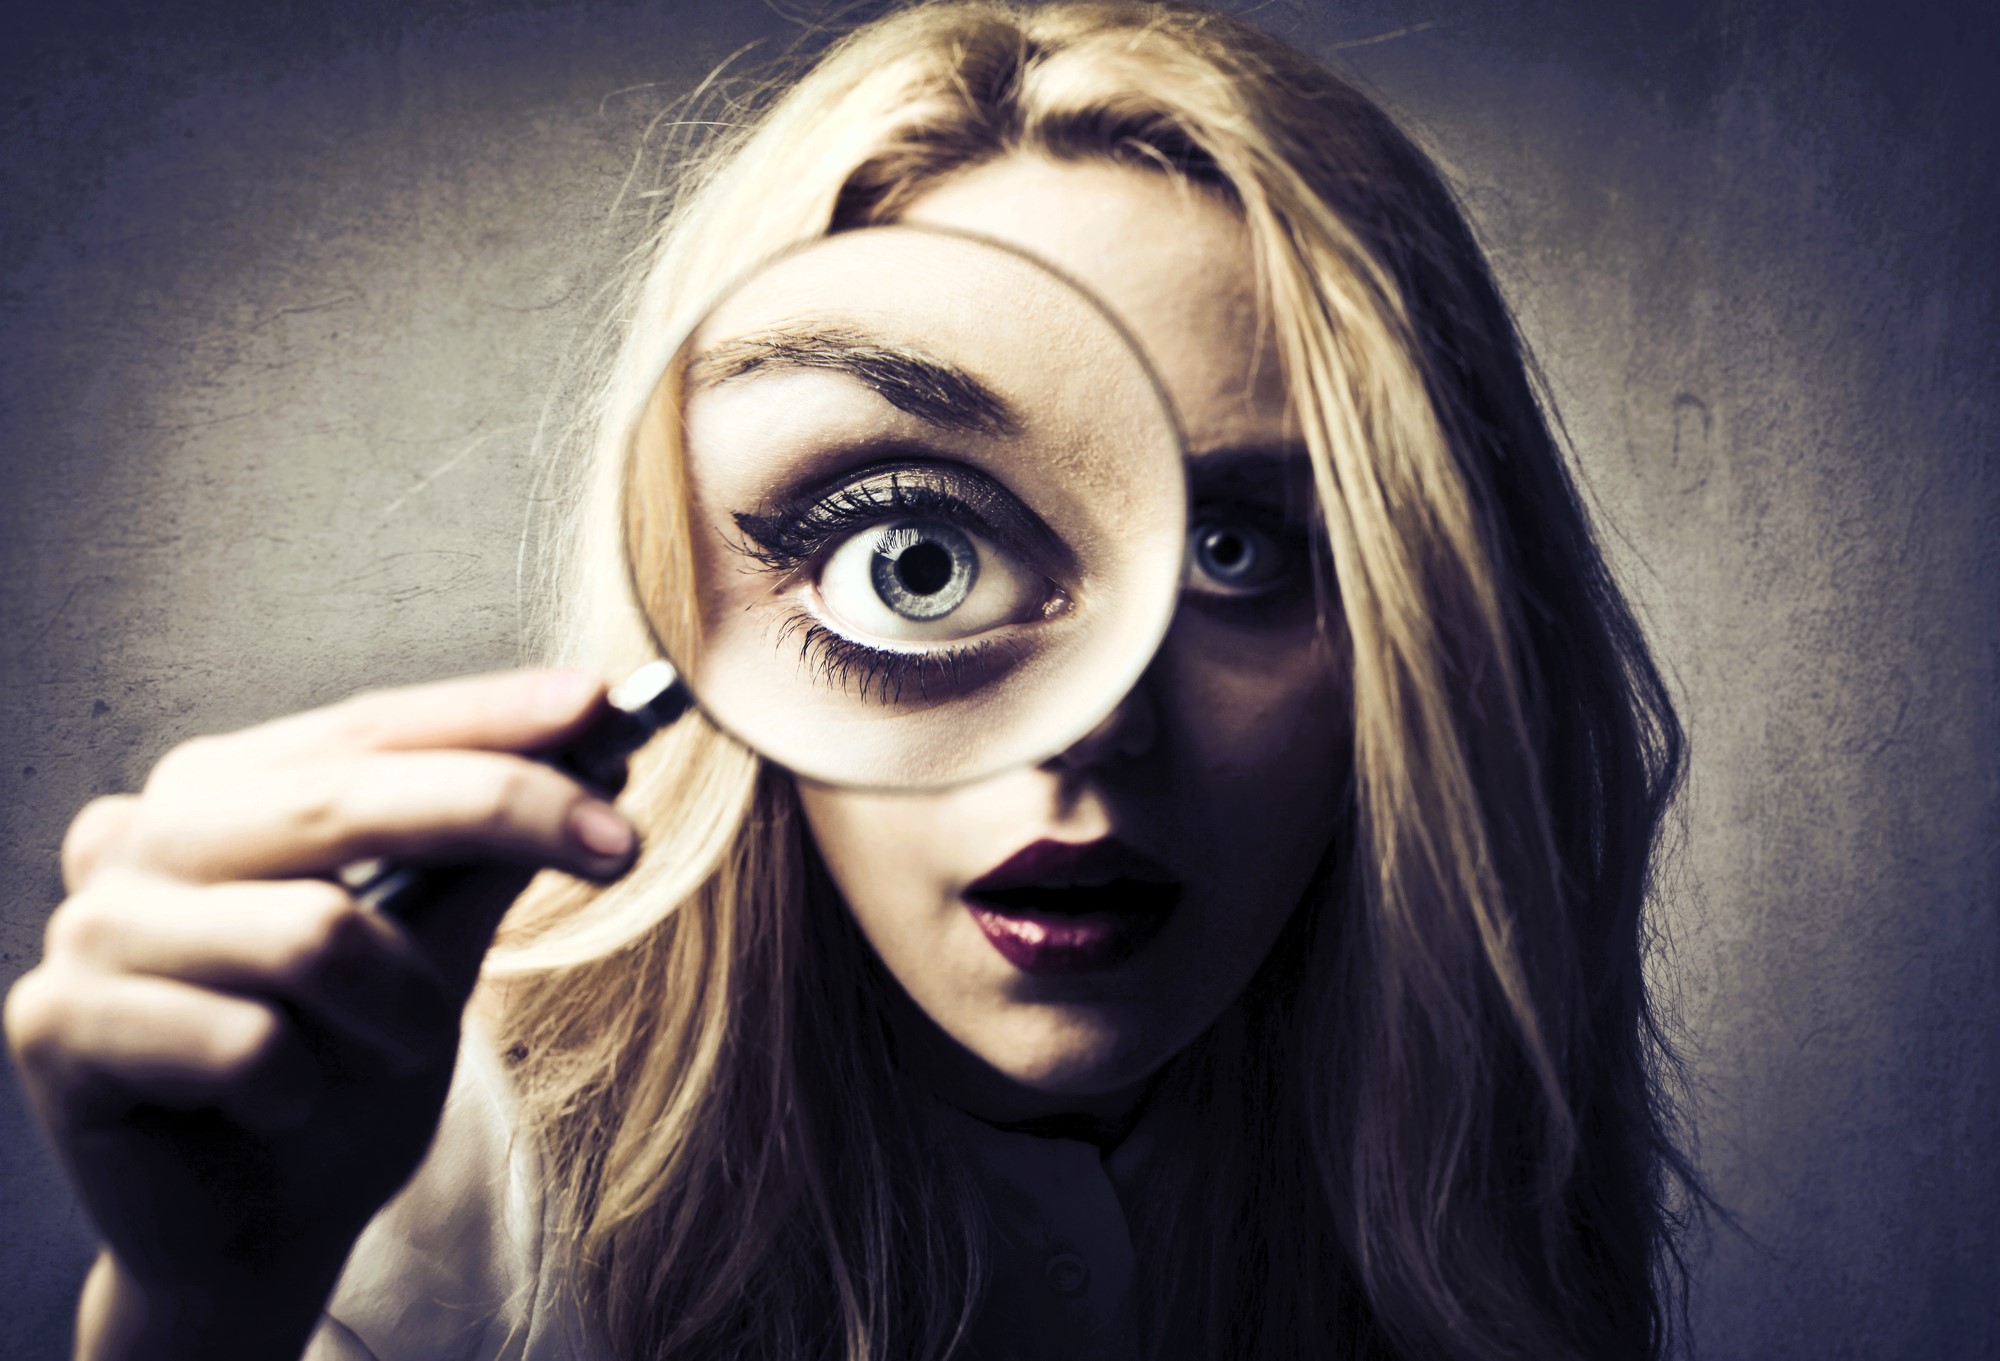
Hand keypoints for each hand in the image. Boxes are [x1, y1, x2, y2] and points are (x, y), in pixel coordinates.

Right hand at [4, 670, 637, 1359]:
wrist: (255, 1234)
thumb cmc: (342, 1077)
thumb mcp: (436, 953)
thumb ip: (488, 856)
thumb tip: (596, 759)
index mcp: (224, 792)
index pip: (370, 726)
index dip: (491, 715)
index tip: (606, 706)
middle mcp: (139, 833)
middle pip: (348, 796)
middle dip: (504, 810)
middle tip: (624, 847)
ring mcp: (89, 924)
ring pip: (314, 934)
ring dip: (397, 1017)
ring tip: (378, 1059)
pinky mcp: (54, 1024)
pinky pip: (249, 1046)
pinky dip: (305, 1092)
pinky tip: (273, 1113)